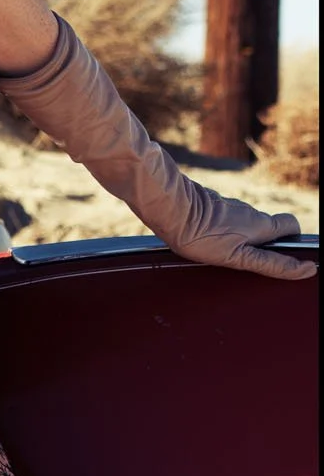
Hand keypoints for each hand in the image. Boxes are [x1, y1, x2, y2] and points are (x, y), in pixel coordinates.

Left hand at [169, 189, 313, 281]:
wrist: (169, 207)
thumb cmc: (200, 235)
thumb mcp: (239, 256)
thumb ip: (271, 263)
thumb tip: (306, 269)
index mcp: (261, 224)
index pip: (291, 226)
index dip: (292, 241)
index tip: (283, 256)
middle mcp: (249, 212)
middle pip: (267, 228)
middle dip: (263, 245)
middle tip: (246, 262)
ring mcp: (230, 207)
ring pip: (245, 225)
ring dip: (241, 239)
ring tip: (221, 255)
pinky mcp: (212, 206)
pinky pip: (226, 221)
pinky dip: (223, 232)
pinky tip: (206, 242)